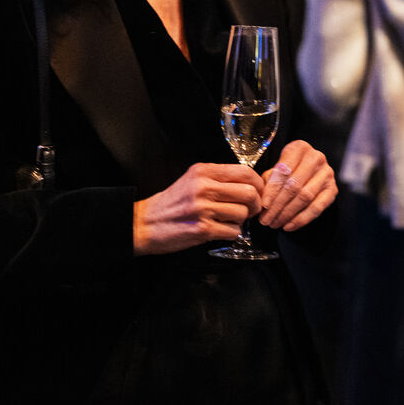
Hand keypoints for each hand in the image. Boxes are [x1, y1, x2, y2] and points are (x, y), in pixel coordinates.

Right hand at [133, 162, 262, 255]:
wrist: (145, 223)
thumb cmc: (171, 203)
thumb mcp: (192, 180)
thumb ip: (217, 178)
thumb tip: (249, 184)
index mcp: (203, 171)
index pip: (245, 172)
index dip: (258, 184)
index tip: (257, 193)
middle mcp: (204, 187)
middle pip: (249, 192)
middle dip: (254, 205)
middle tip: (248, 211)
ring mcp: (203, 208)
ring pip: (243, 213)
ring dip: (241, 221)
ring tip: (228, 221)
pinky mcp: (203, 229)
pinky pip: (233, 231)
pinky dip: (232, 233)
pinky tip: (220, 230)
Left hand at [258, 140, 336, 232]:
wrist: (308, 171)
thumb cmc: (287, 169)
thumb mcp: (275, 169)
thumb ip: (269, 180)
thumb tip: (263, 200)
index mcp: (299, 148)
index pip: (284, 171)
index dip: (272, 190)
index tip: (264, 205)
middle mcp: (316, 158)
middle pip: (294, 185)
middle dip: (278, 206)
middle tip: (266, 220)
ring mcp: (327, 174)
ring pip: (305, 197)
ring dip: (288, 214)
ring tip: (275, 224)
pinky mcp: (333, 189)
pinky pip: (317, 207)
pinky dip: (302, 219)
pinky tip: (289, 226)